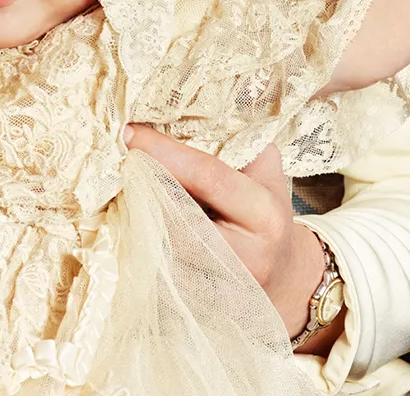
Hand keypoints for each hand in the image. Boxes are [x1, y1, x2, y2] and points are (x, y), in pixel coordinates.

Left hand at [123, 126, 332, 347]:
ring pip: (161, 244)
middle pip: (175, 213)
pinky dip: (145, 242)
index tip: (132, 132)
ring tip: (132, 188)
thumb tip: (209, 103)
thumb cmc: (269, 216)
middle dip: (145, 184)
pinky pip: (158, 268)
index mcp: (264, 214)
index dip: (166, 153)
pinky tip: (142, 223)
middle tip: (125, 158)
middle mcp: (245, 255)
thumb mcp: (267, 176)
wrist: (284, 281)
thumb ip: (243, 143)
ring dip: (139, 213)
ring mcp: (221, 287)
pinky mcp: (199, 307)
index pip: (208, 176)